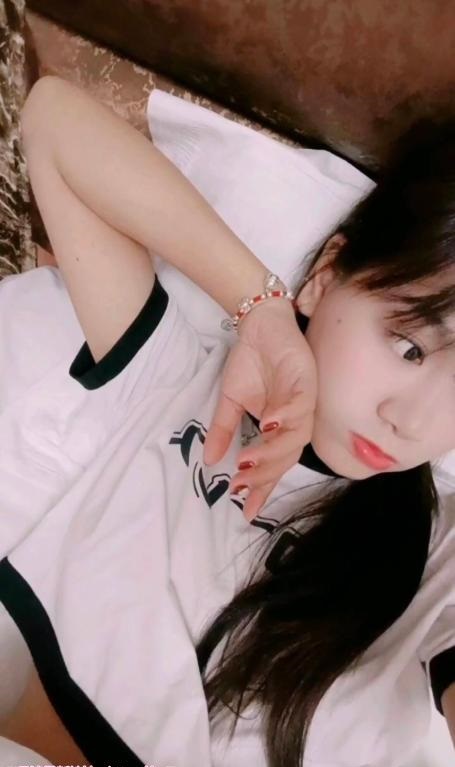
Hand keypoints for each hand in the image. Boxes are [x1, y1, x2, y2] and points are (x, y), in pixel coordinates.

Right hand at [203, 299, 317, 520]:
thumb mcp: (231, 400)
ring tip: (248, 459)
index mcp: (281, 428)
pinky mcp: (307, 380)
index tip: (246, 510)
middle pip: (287, 456)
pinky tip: (269, 424)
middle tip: (241, 482)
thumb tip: (210, 461)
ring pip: (297, 435)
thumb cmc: (251, 362)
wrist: (259, 325)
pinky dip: (287, 415)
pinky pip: (301, 404)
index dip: (263, 488)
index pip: (274, 465)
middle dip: (264, 473)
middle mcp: (296, 419)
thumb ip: (224, 430)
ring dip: (274, 449)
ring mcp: (304, 401)